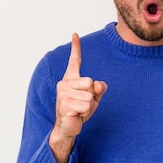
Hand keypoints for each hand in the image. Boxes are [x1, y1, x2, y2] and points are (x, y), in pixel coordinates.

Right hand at [49, 33, 106, 162]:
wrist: (68, 127)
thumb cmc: (80, 111)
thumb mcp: (93, 98)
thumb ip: (99, 89)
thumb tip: (99, 84)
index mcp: (71, 79)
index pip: (74, 61)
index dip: (75, 48)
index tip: (75, 34)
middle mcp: (64, 84)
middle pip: (90, 83)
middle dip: (92, 96)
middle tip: (82, 104)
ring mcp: (63, 95)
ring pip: (90, 96)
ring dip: (88, 107)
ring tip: (79, 110)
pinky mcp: (65, 105)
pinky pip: (86, 106)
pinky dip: (85, 113)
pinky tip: (77, 115)